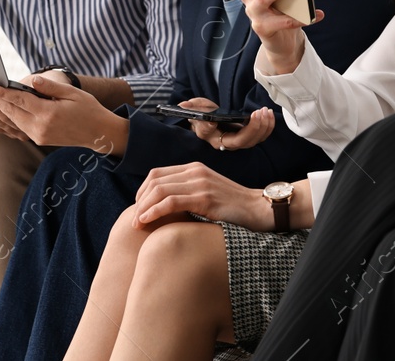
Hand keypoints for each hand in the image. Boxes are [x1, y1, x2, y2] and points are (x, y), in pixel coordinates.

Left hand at [0, 72, 118, 148]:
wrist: (98, 133)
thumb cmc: (88, 109)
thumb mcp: (72, 93)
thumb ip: (50, 87)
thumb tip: (31, 80)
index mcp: (48, 114)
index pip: (19, 101)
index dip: (1, 93)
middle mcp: (39, 127)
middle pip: (10, 111)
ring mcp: (38, 135)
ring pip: (12, 120)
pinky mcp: (38, 139)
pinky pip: (18, 126)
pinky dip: (8, 117)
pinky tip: (2, 109)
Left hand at [134, 162, 271, 231]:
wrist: (260, 210)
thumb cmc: (234, 208)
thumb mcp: (208, 194)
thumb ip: (189, 194)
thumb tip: (164, 209)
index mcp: (195, 168)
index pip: (157, 174)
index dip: (142, 192)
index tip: (139, 210)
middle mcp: (196, 171)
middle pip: (154, 181)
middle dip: (139, 201)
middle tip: (134, 220)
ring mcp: (200, 183)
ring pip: (158, 191)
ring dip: (142, 208)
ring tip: (136, 225)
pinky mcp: (205, 198)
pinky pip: (170, 202)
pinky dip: (153, 212)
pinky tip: (146, 222)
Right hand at [181, 97, 274, 150]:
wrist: (202, 118)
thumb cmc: (199, 116)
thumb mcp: (194, 112)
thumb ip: (194, 112)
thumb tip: (200, 116)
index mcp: (218, 141)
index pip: (236, 141)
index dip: (248, 131)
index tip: (252, 115)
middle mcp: (230, 144)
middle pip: (249, 141)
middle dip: (258, 126)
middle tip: (261, 111)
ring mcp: (239, 140)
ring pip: (257, 139)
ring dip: (265, 126)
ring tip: (266, 111)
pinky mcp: (246, 134)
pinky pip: (260, 135)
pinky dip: (267, 125)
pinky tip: (268, 114)